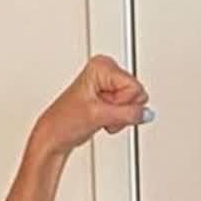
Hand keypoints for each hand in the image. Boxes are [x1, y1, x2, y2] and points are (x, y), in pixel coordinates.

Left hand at [32, 54, 149, 156]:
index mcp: (102, 65)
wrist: (55, 135)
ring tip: (99, 117)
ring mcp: (108, 83)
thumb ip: (127, 113)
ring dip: (118, 116)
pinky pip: (126, 110)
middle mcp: (106, 70)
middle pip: (135, 93)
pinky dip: (116, 119)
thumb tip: (146, 113)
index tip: (105, 108)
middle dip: (121, 109)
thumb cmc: (65, 121)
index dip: (122, 104)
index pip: (134, 87)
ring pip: (132, 103)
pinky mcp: (108, 96)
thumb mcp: (98, 116)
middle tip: (102, 113)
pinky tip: (101, 119)